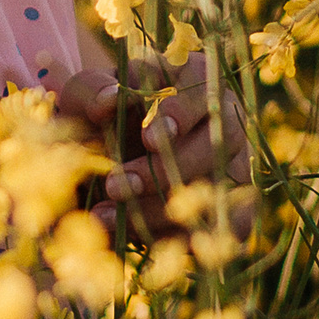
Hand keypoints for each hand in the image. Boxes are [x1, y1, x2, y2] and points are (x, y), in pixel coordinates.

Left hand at [58, 52, 245, 231]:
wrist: (101, 160)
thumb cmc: (97, 115)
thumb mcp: (83, 96)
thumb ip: (91, 91)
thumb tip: (109, 100)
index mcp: (193, 77)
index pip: (202, 84)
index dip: (181, 112)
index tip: (149, 137)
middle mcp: (223, 116)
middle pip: (217, 141)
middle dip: (164, 169)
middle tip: (116, 185)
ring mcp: (234, 160)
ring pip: (218, 186)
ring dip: (163, 208)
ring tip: (108, 216)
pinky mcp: (234, 203)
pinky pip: (227, 225)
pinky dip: (185, 237)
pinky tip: (140, 241)